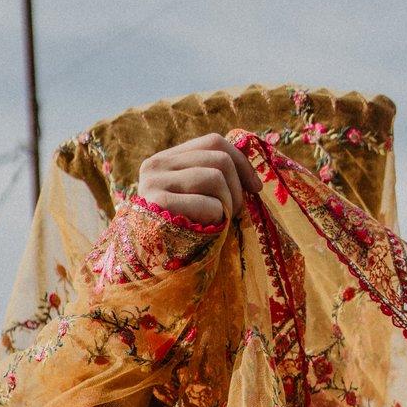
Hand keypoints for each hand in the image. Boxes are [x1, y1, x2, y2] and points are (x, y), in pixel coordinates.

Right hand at [136, 133, 261, 226]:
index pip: (213, 141)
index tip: (255, 187)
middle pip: (219, 159)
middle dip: (237, 189)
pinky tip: (208, 230)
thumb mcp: (192, 198)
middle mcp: (156, 165)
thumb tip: (250, 172)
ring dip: (228, 204)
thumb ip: (209, 177)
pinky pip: (209, 204)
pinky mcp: (159, 206)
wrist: (151, 265)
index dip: (241, 161)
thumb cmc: (180, 233)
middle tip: (235, 212)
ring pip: (215, 178)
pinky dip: (217, 219)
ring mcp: (154, 184)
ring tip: (222, 221)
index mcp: (166, 159)